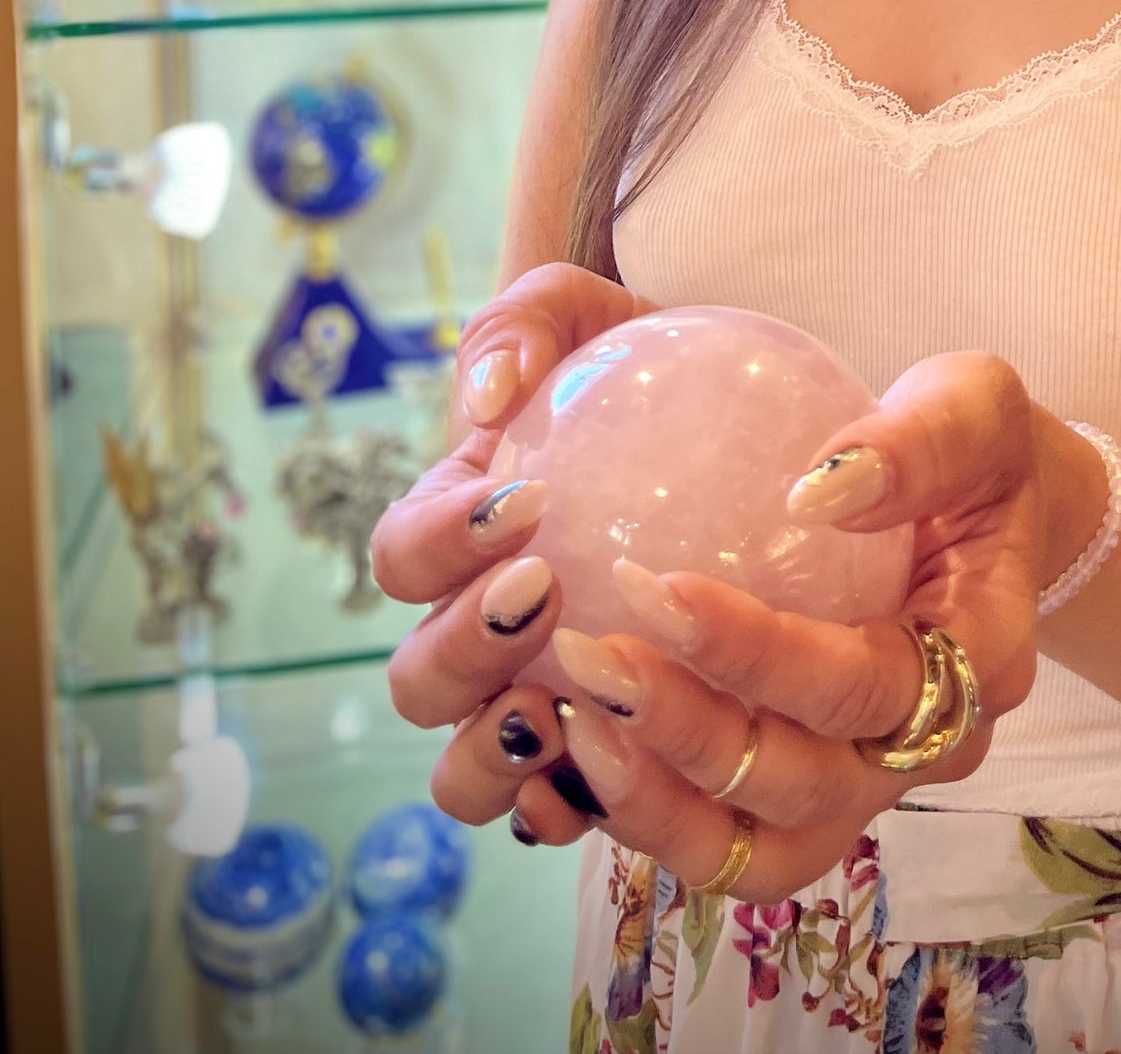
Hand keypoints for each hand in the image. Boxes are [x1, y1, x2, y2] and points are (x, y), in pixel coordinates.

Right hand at [373, 265, 651, 833]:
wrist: (718, 407)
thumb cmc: (629, 353)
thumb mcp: (582, 309)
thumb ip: (522, 326)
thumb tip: (488, 396)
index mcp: (453, 532)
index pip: (402, 557)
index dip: (436, 545)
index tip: (518, 503)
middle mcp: (474, 629)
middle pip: (418, 678)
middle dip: (460, 652)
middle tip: (543, 593)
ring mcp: (527, 698)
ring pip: (466, 769)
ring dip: (491, 754)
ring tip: (555, 712)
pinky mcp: (600, 749)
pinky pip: (562, 808)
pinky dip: (566, 811)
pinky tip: (611, 785)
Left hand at [537, 351, 1074, 897]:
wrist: (985, 510)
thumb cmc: (974, 448)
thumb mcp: (973, 406)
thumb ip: (918, 442)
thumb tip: (819, 489)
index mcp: (977, 661)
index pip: (864, 686)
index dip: (758, 654)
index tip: (658, 585)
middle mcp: (923, 749)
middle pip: (802, 790)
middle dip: (687, 734)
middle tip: (588, 654)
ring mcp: (860, 786)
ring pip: (754, 852)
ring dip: (654, 802)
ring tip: (567, 718)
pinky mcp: (799, 797)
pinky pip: (718, 842)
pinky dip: (640, 812)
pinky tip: (566, 744)